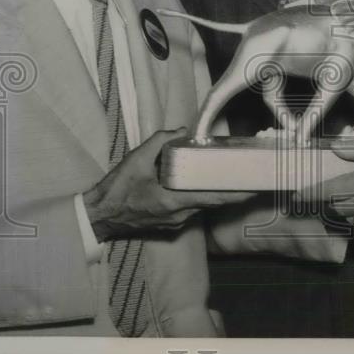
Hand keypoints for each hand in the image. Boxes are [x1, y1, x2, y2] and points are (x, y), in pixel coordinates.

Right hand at [83, 128, 252, 241]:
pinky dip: (200, 197)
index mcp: (173, 201)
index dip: (236, 194)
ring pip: (202, 206)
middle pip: (212, 202)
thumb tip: (181, 130)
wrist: (99, 216)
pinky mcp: (170, 224)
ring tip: (231, 178)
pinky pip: (192, 209)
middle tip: (249, 178)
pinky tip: (203, 185)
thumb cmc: (117, 189)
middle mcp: (179, 216)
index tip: (254, 188)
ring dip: (215, 194)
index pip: (213, 198)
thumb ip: (160, 140)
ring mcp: (175, 222)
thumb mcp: (137, 159)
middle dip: (231, 191)